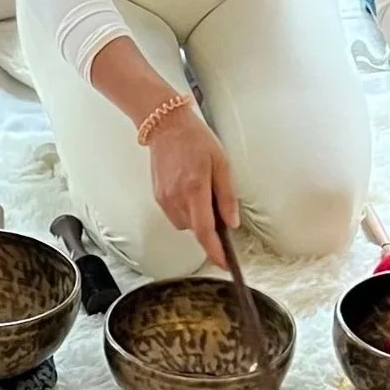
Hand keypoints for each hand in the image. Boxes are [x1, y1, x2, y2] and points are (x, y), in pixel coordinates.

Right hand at [146, 109, 240, 266]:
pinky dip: (186, 210)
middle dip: (209, 227)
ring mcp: (164, 198)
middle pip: (196, 229)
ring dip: (197, 218)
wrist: (166, 125)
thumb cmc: (195, 139)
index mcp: (195, 188)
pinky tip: (190, 190)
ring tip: (201, 191)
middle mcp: (176, 197)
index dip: (215, 251)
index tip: (223, 263)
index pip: (204, 230)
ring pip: (185, 224)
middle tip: (217, 204)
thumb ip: (227, 196)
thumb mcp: (221, 163)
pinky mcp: (158, 196)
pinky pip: (175, 215)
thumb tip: (232, 222)